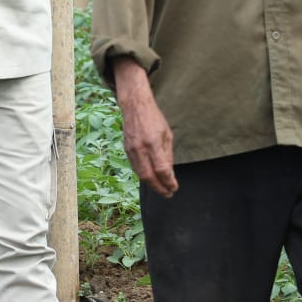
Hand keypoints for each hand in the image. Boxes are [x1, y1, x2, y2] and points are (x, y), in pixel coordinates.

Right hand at [113, 58, 177, 196]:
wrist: (135, 107)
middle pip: (149, 177)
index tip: (174, 187)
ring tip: (161, 189)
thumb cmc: (154, 119)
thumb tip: (169, 174)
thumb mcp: (167, 135)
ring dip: (151, 185)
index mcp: (154, 143)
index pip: (162, 169)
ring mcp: (132, 150)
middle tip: (168, 193)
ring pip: (140, 175)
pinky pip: (135, 168)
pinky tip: (151, 179)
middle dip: (159, 188)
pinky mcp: (126, 150)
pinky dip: (144, 176)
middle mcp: (141, 148)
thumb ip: (167, 155)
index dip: (169, 182)